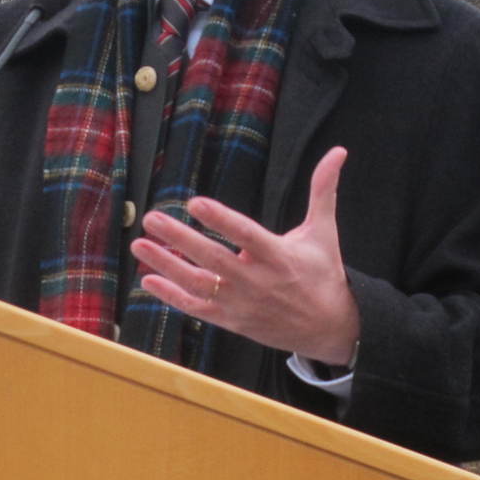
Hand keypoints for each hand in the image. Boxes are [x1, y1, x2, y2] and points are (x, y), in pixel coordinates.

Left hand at [130, 146, 361, 365]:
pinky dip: (171, 296)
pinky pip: (197, 308)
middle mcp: (257, 281)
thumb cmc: (323, 273)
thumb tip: (339, 152)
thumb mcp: (324, 231)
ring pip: (198, 284)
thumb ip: (323, 190)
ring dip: (166, 265)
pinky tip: (148, 279)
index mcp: (278, 256)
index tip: (195, 203)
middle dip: (179, 238)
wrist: (328, 327)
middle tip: (151, 218)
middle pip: (212, 259)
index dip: (220, 220)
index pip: (245, 235)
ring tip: (140, 244)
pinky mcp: (232, 321)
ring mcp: (241, 303)